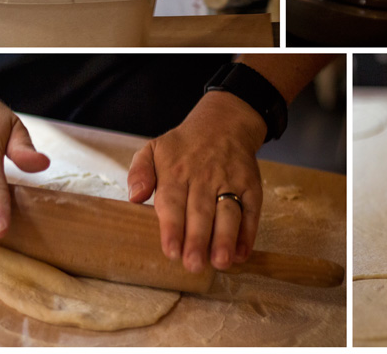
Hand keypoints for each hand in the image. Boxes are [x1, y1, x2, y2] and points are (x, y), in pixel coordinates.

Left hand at [127, 90, 265, 272]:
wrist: (225, 122)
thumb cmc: (183, 146)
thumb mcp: (154, 149)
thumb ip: (139, 172)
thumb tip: (135, 198)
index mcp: (176, 171)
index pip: (173, 201)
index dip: (172, 227)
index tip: (171, 250)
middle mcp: (205, 177)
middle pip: (201, 211)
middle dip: (198, 239)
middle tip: (193, 264)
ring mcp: (230, 180)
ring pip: (228, 212)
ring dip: (225, 238)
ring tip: (220, 261)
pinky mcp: (251, 185)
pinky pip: (252, 210)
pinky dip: (249, 232)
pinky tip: (241, 253)